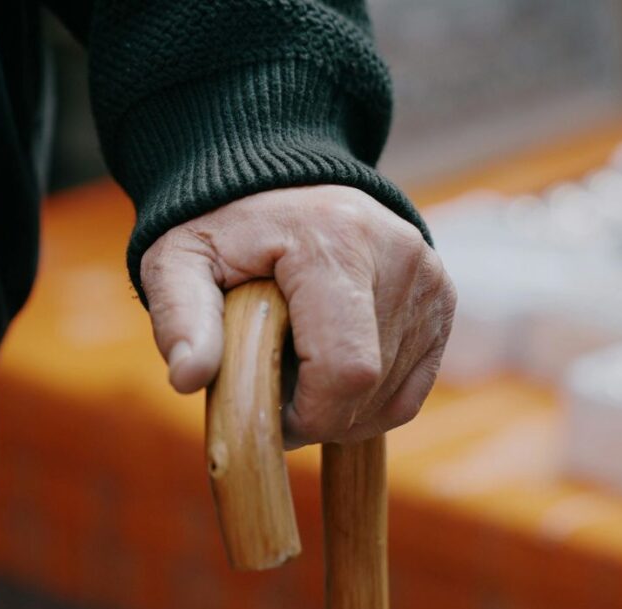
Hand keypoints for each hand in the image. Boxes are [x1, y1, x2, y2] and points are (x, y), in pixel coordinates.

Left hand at [141, 185, 455, 446]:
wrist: (280, 181)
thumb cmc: (225, 228)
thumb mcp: (180, 260)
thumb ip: (181, 316)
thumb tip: (188, 378)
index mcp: (336, 243)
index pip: (346, 369)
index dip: (307, 416)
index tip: (268, 414)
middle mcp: (399, 257)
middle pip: (370, 388)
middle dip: (319, 415)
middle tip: (276, 391)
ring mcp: (429, 278)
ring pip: (393, 395)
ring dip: (342, 410)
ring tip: (300, 368)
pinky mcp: (441, 299)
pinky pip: (412, 387)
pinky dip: (370, 401)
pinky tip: (332, 373)